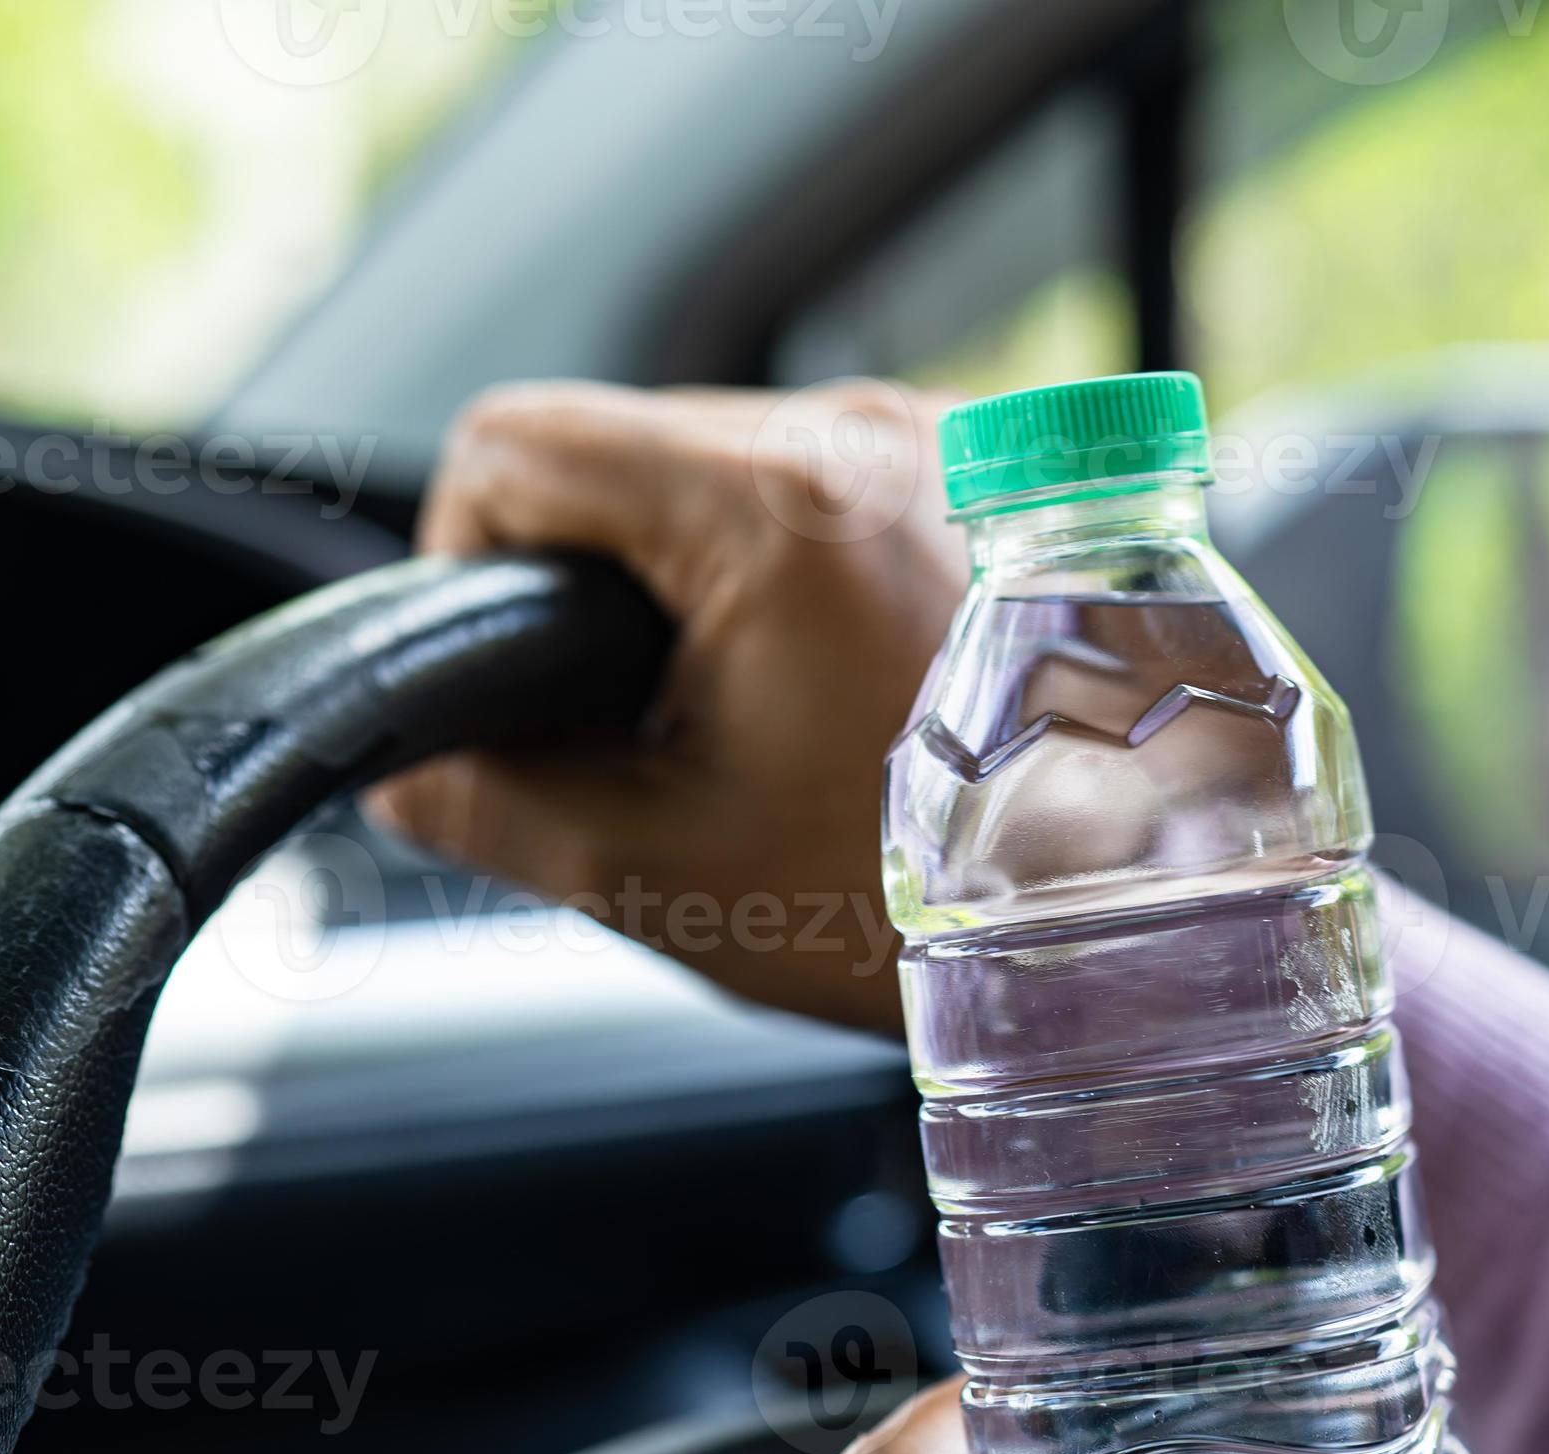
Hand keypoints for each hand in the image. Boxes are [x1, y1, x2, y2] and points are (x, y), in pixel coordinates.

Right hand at [367, 380, 965, 1031]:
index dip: (465, 559)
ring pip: (728, 464)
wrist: (1142, 926)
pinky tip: (839, 686)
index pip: (514, 445)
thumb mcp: (664, 871)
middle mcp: (868, 432)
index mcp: (775, 507)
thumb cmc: (929, 907)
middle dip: (599, 586)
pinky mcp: (1001, 470)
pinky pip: (835, 483)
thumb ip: (493, 803)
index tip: (519, 671)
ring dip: (702, 578)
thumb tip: (405, 766)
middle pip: (623, 449)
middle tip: (654, 728)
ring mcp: (950, 438)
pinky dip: (799, 572)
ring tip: (762, 718)